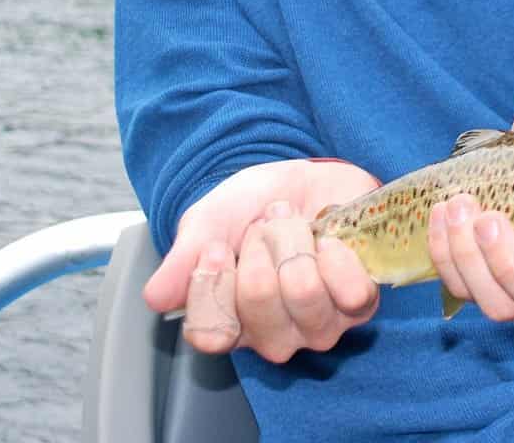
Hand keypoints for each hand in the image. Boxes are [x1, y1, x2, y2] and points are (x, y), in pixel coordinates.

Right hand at [143, 159, 380, 358]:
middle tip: (264, 225)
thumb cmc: (252, 207)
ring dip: (297, 241)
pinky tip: (328, 241)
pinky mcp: (357, 303)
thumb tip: (156, 298)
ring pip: (304, 292)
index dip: (214, 283)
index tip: (217, 246)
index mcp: (228, 322)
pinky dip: (339, 256)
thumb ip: (183, 259)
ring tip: (297, 225)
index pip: (211, 333)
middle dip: (261, 244)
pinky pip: (352, 295)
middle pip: (261, 304)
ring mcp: (318, 323)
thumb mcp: (208, 223)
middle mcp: (273, 334)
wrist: (304, 179)